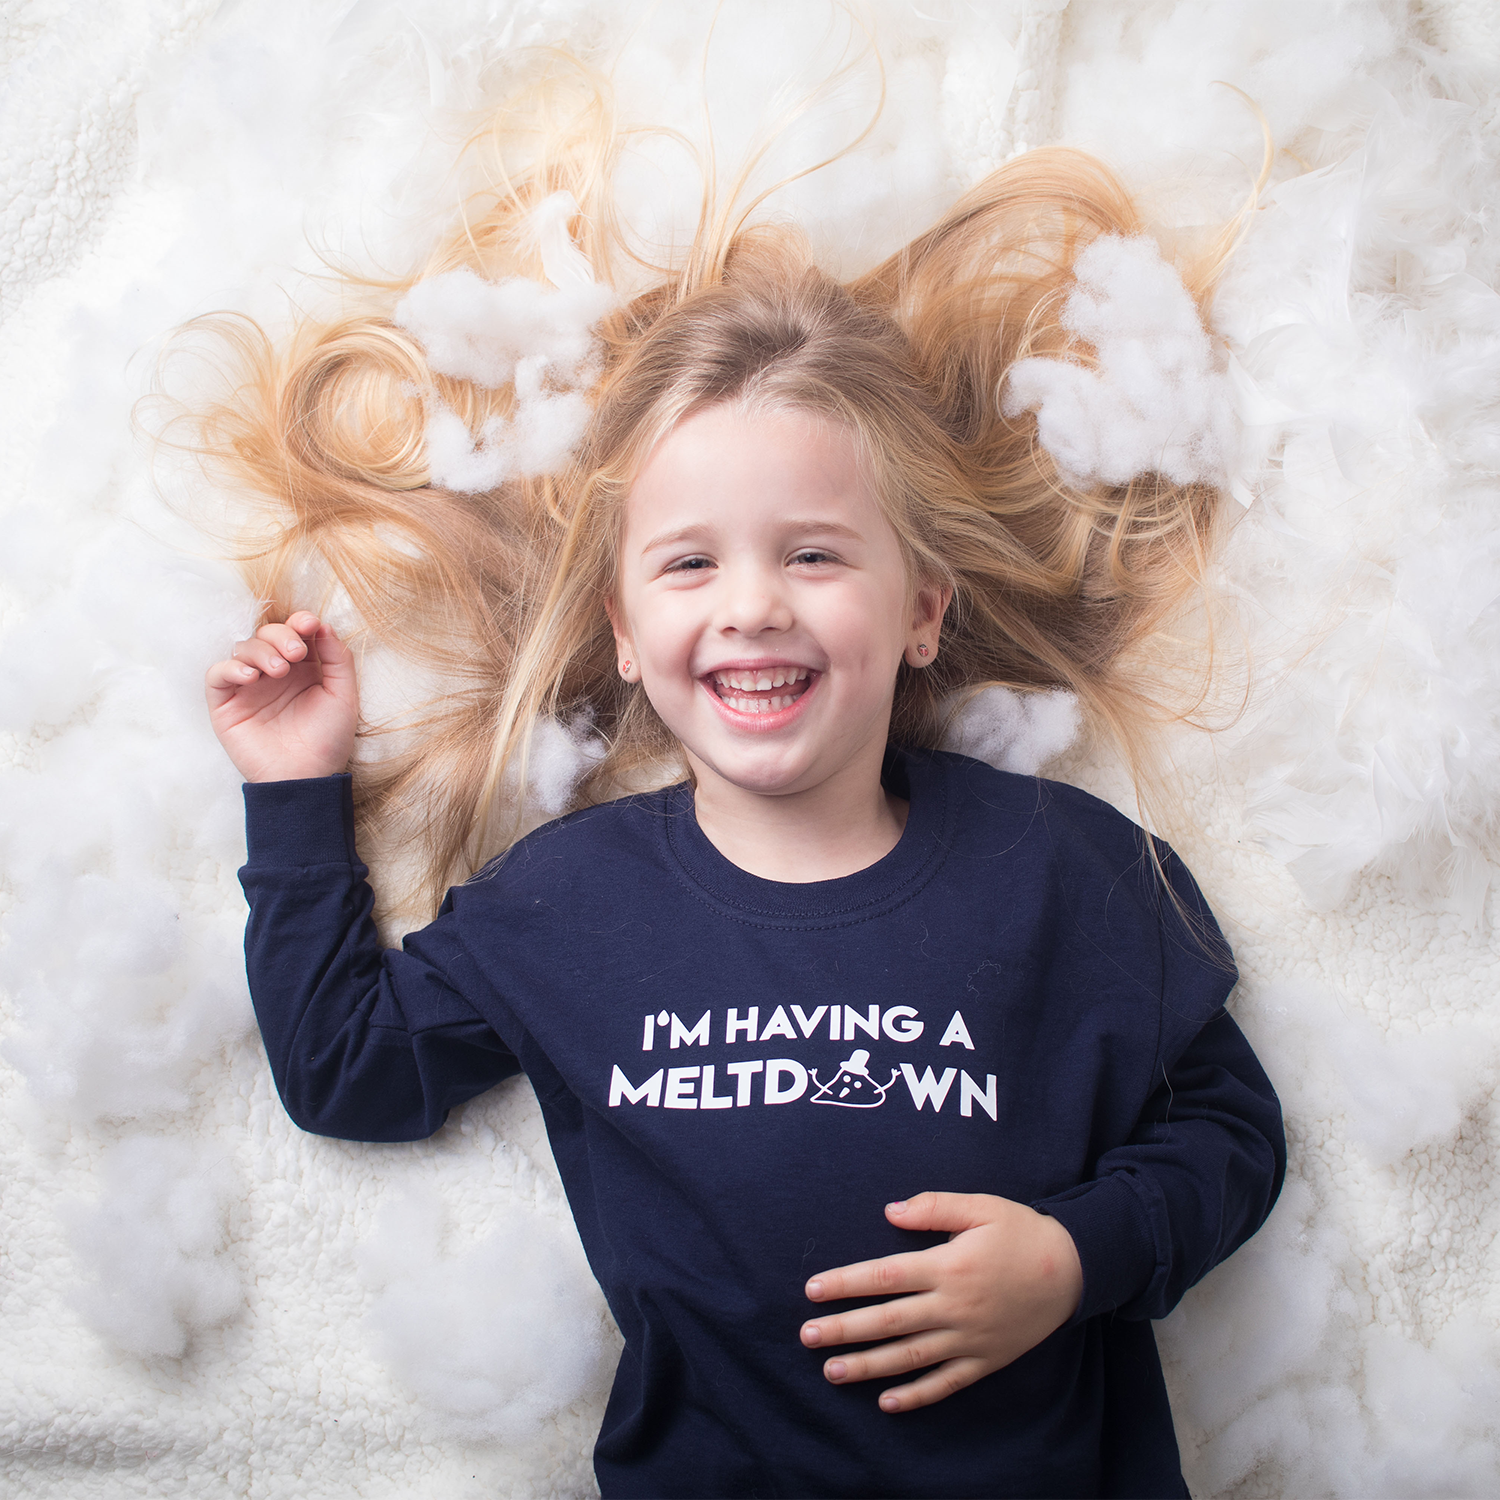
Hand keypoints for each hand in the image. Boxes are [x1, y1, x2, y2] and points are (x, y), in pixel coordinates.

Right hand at [205, 611, 359, 782]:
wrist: (306, 777)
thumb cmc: (327, 740)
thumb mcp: (343, 696)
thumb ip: (338, 659)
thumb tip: (323, 625)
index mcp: (303, 669)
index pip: (294, 633)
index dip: (299, 622)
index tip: (308, 624)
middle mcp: (274, 674)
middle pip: (267, 634)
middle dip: (280, 636)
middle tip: (295, 654)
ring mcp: (248, 688)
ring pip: (243, 648)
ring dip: (260, 652)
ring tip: (278, 672)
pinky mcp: (226, 704)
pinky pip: (217, 674)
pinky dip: (231, 668)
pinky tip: (250, 677)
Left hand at [800, 1192, 1082, 1412]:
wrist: (1074, 1270)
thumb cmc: (1022, 1232)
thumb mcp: (981, 1206)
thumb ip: (934, 1207)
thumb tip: (889, 1210)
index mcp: (948, 1265)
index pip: (885, 1276)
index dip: (846, 1283)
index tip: (813, 1290)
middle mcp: (954, 1306)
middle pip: (889, 1321)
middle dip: (844, 1329)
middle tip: (807, 1337)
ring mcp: (969, 1338)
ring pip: (910, 1357)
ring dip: (868, 1366)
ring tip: (832, 1371)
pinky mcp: (986, 1360)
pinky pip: (947, 1383)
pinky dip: (917, 1396)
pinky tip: (887, 1402)